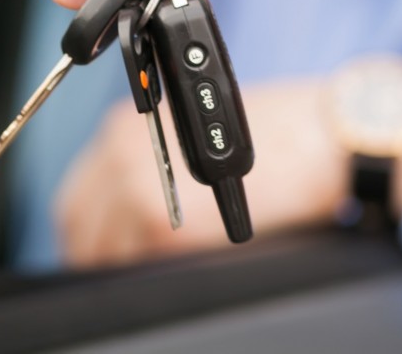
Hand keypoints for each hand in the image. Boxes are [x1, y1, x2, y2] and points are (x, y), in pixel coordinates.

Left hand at [53, 80, 349, 268]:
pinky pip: (133, 265)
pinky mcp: (157, 224)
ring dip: (124, 264)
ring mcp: (134, 188)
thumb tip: (127, 217)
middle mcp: (120, 151)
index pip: (82, 194)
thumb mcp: (199, 134)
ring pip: (101, 250)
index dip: (92, 229)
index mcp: (126, 127)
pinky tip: (180, 267)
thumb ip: (155, 164)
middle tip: (129, 267)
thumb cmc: (280, 136)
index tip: (105, 247)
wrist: (321, 137)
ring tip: (161, 270)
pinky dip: (148, 274)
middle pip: (80, 224)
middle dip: (99, 252)